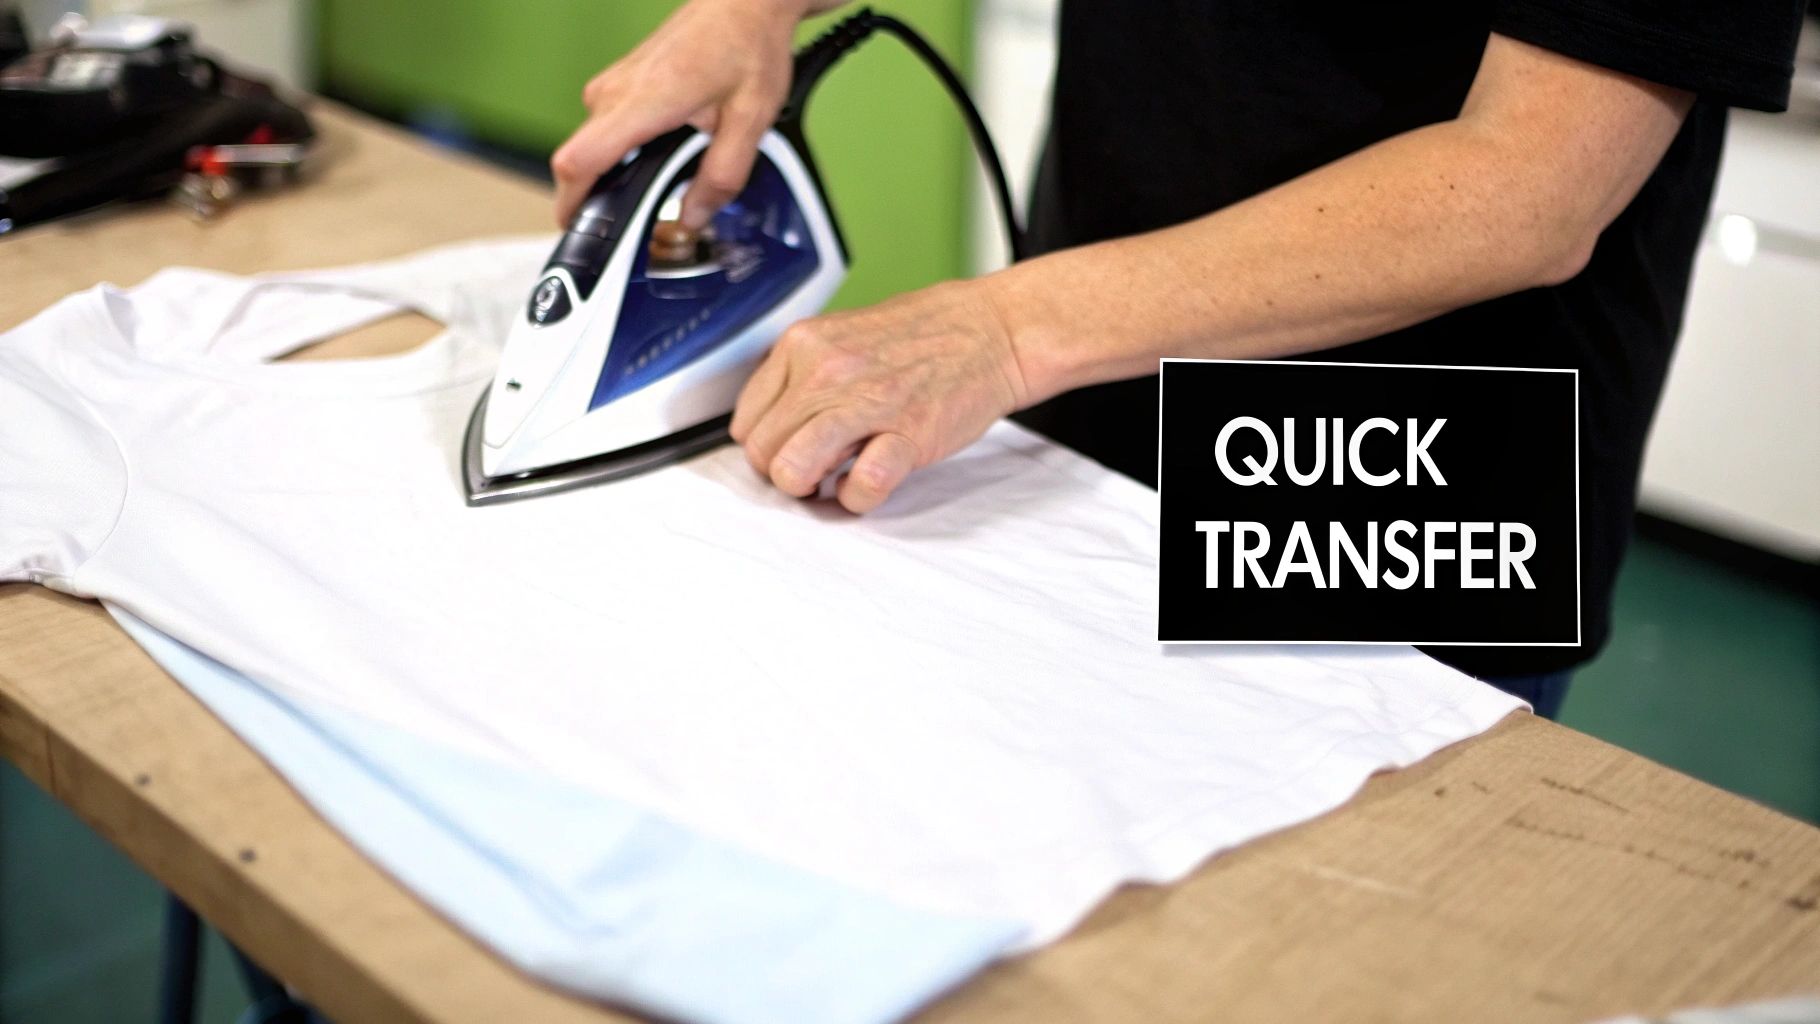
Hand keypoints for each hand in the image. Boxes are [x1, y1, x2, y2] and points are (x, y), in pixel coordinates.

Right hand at [551, 0, 829, 227]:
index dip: (572, 203)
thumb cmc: (747, 46)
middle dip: (603, 199)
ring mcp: (613, 84)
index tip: (581, 230)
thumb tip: (692, 216)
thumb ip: (721, 178)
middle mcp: (616, 91)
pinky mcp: (619, 82)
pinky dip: (624, 152)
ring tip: (661, 185)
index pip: (579, 161)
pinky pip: (607, 129)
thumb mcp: (750, 122)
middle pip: (581, 162)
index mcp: (643, 101)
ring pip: (595, 146)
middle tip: (639, 223)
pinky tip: (661, 156)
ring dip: (618, 173)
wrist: (746, 3)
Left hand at [729, 280, 1031, 513]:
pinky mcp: (907, 435)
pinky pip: (860, 486)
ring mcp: (866, 404)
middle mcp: (826, 372)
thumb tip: (774, 425)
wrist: (991, 331)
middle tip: (813, 469)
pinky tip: (867, 482)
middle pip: (762, 451)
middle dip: (784, 471)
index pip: (746, 420)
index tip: (788, 449)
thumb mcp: (843, 336)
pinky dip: (858, 496)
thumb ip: (803, 375)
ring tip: (831, 481)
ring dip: (807, 488)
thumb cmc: (923, 338)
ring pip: (792, 470)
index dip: (766, 445)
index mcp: (804, 345)